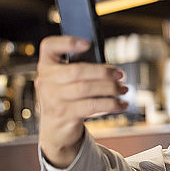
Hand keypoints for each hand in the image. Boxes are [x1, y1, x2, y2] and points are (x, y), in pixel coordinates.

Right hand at [36, 35, 127, 167]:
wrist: (56, 129)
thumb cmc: (67, 99)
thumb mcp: (66, 81)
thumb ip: (80, 70)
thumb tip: (111, 69)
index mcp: (47, 66)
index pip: (49, 46)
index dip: (67, 42)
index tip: (87, 43)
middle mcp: (46, 80)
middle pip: (76, 70)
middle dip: (103, 72)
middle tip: (120, 75)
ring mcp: (53, 98)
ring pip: (86, 89)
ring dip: (111, 88)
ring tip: (123, 89)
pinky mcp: (64, 113)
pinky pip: (92, 106)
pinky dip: (111, 104)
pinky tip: (122, 104)